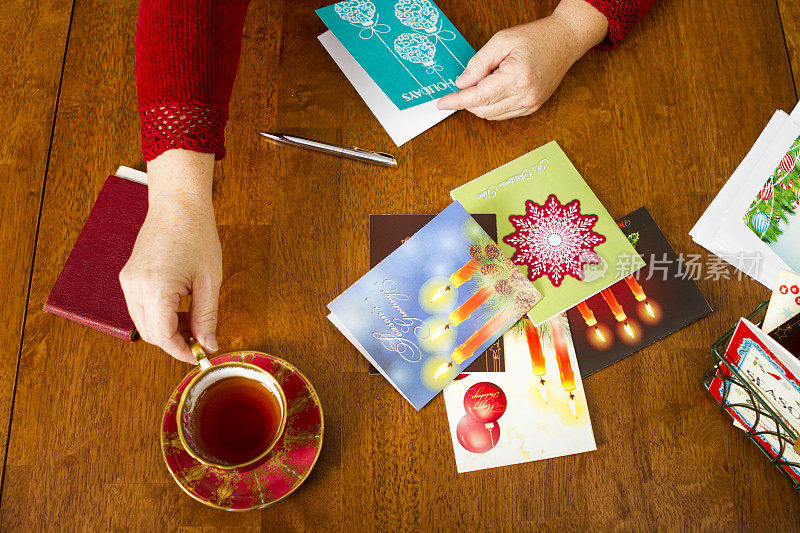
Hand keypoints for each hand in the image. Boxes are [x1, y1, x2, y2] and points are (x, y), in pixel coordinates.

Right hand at [119, 150, 221, 362]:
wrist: (178, 205)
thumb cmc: (197, 236)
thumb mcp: (209, 281)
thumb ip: (207, 317)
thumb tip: (208, 345)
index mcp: (156, 287)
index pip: (163, 336)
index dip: (182, 352)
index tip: (200, 356)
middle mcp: (134, 286)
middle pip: (150, 334)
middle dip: (175, 343)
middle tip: (201, 340)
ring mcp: (127, 281)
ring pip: (143, 323)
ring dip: (167, 330)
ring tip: (193, 321)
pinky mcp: (128, 276)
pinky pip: (139, 308)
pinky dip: (158, 316)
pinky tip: (180, 308)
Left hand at [437, 0, 607, 119]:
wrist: (564, 41)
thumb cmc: (536, 37)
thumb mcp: (502, 41)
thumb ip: (479, 63)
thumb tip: (462, 83)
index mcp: (517, 78)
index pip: (478, 98)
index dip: (457, 101)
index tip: (442, 103)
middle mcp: (524, 97)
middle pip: (483, 110)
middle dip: (467, 100)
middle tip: (466, 82)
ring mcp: (530, 105)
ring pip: (491, 116)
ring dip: (479, 104)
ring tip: (486, 80)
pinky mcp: (531, 108)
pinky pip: (503, 114)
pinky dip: (492, 106)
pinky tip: (494, 89)